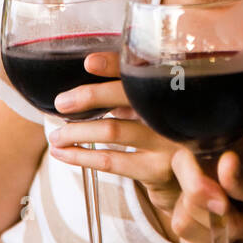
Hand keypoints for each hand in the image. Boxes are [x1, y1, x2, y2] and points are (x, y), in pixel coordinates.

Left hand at [46, 52, 185, 229]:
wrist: (188, 180)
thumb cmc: (158, 135)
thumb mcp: (149, 111)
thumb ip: (127, 97)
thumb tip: (78, 89)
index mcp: (166, 91)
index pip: (138, 71)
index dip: (113, 65)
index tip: (88, 62)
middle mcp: (169, 113)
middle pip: (126, 97)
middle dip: (89, 97)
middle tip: (61, 102)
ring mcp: (165, 142)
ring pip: (112, 130)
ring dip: (76, 132)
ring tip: (55, 136)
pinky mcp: (156, 169)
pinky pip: (111, 161)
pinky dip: (81, 157)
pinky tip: (64, 154)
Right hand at [169, 139, 242, 242]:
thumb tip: (226, 160)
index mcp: (228, 154)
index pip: (187, 158)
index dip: (197, 183)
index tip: (223, 204)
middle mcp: (209, 176)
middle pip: (186, 197)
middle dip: (223, 219)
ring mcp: (200, 205)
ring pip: (183, 223)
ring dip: (222, 237)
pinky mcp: (197, 233)